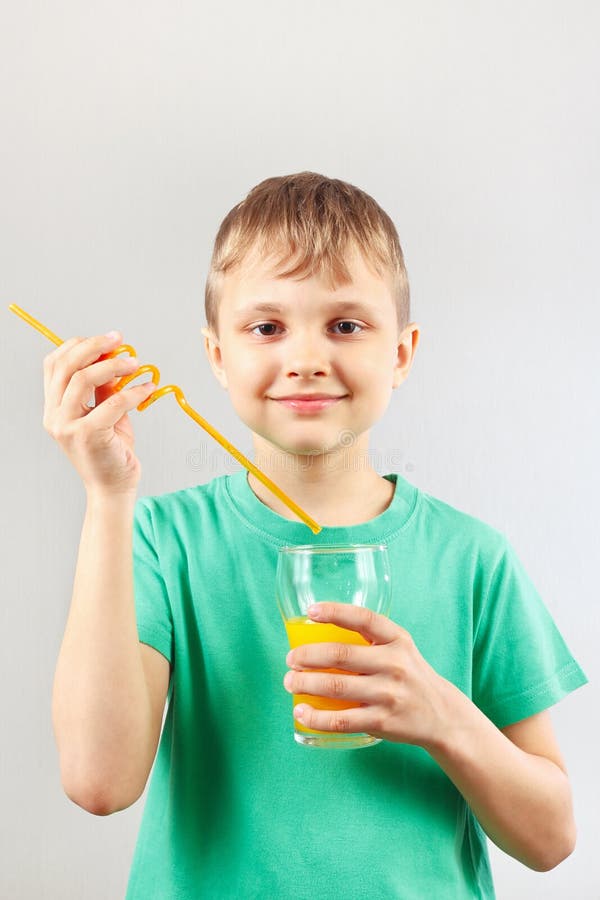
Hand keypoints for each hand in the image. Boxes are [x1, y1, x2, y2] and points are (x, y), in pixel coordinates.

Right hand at [43, 332, 154, 495]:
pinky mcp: (88, 435)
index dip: (79, 346)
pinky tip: (147, 388)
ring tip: (135, 364)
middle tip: (120, 341)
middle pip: (66, 366)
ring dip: (114, 365)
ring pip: (84, 379)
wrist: (113, 488)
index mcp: (54, 408)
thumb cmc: (110, 451)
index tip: (106, 340)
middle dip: (94, 346)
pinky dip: (134, 391)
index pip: (55, 365)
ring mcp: (68, 426)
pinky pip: (114, 401)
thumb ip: (103, 388)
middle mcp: (54, 416)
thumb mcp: (105, 413)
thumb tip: (114, 357)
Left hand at [283, 602, 452, 746]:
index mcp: (397, 639)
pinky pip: (341, 720)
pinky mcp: (382, 722)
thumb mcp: (400, 648)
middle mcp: (394, 664)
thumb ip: (370, 639)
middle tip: (290, 659)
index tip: (310, 611)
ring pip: (336, 687)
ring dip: (305, 684)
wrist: (442, 715)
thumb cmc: (410, 675)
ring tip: (290, 682)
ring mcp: (388, 694)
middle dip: (307, 656)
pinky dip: (316, 717)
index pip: (364, 618)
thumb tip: (318, 635)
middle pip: (340, 655)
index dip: (335, 612)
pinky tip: (301, 712)